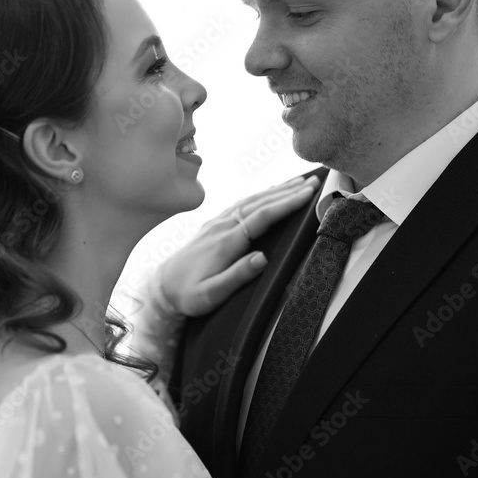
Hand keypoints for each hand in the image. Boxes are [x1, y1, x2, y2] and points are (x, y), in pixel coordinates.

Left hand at [158, 175, 320, 315]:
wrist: (162, 288)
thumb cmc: (188, 295)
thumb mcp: (211, 294)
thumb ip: (236, 276)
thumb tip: (262, 258)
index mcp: (225, 241)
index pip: (261, 216)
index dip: (286, 204)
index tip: (308, 194)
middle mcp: (222, 226)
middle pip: (260, 202)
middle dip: (289, 191)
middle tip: (314, 182)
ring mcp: (218, 223)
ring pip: (252, 200)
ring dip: (277, 190)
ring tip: (301, 182)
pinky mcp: (215, 225)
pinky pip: (243, 204)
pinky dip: (262, 195)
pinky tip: (272, 192)